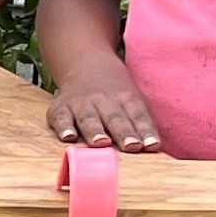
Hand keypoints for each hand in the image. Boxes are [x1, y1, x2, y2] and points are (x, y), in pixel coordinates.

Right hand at [47, 70, 161, 151]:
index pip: (138, 116)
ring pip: (89, 118)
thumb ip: (143, 125)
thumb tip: (154, 150)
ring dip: (95, 131)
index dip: (145, 131)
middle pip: (115, 118)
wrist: (86, 65)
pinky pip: (61, 118)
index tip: (151, 145)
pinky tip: (68, 137)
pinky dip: (63, 127)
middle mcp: (104, 100)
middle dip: (123, 132)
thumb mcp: (134, 102)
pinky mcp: (61, 108)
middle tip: (131, 146)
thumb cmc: (116, 96)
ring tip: (101, 143)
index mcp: (127, 99)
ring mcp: (81, 103)